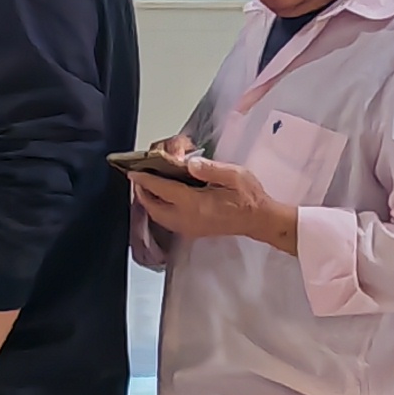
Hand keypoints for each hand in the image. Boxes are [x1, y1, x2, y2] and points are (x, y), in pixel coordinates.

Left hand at [128, 152, 299, 253]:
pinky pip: (167, 221)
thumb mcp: (234, 175)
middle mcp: (187, 218)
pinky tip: (162, 200)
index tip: (134, 172)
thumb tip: (188, 163)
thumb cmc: (249, 197)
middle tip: (138, 178)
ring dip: (150, 203)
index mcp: (194, 203)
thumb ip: (209, 168)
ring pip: (159, 217)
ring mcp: (189, 228)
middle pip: (154, 207)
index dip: (146, 180)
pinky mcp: (193, 231)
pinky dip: (159, 210)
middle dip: (143, 193)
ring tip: (147, 188)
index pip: (162, 190)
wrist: (259, 220)